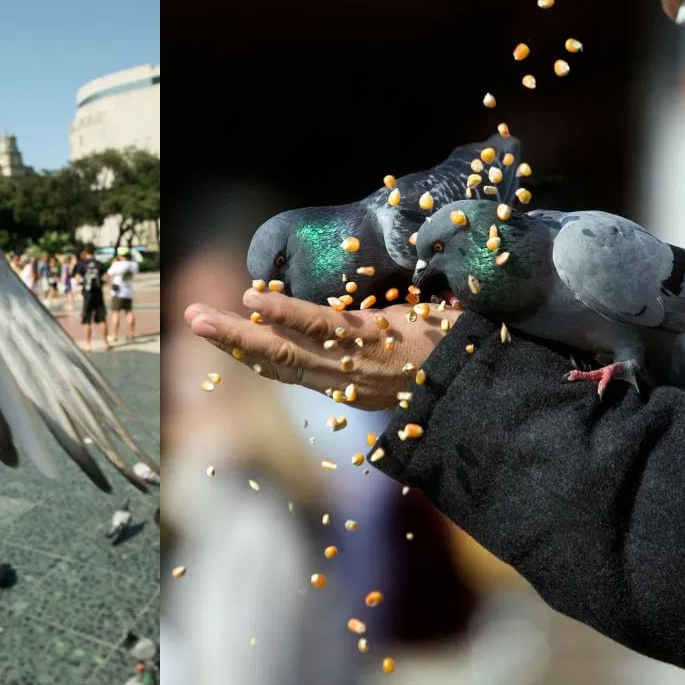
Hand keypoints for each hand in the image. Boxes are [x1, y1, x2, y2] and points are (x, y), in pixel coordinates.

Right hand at [185, 289, 459, 410]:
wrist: (493, 378)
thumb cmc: (459, 359)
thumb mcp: (411, 354)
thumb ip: (384, 343)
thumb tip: (378, 313)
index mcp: (353, 384)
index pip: (294, 370)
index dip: (256, 354)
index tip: (227, 338)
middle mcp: (344, 382)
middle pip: (276, 364)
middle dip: (231, 344)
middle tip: (192, 321)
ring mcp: (351, 365)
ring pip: (284, 350)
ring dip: (237, 334)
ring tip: (199, 318)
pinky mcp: (366, 344)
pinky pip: (314, 327)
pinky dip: (280, 313)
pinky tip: (250, 301)